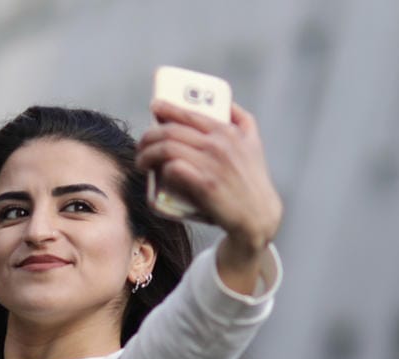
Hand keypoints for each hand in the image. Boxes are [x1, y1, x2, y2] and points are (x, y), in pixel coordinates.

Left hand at [136, 100, 282, 288]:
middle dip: (148, 136)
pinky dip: (161, 169)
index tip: (154, 107)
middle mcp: (218, 144)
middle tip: (141, 146)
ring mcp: (211, 164)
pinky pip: (173, 169)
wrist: (258, 215)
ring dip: (147, 154)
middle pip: (171, 131)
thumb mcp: (254, 143)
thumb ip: (242, 120)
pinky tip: (155, 174)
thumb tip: (227, 103)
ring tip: (141, 162)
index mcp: (227, 131)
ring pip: (167, 148)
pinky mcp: (205, 185)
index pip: (189, 113)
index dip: (167, 108)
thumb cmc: (252, 179)